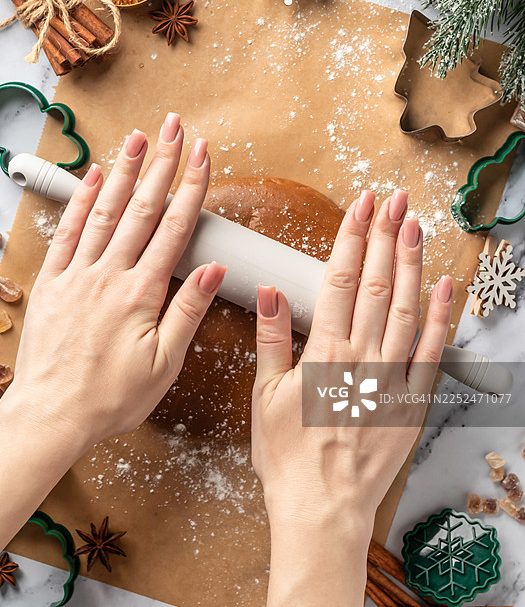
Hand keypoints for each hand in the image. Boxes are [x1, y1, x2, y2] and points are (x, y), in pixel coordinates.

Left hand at [0, 115, 223, 556]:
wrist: (51, 417)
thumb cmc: (110, 398)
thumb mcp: (164, 365)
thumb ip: (188, 312)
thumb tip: (214, 271)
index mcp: (141, 294)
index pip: (174, 228)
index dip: (190, 186)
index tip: (201, 153)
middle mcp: (109, 275)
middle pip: (142, 208)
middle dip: (160, 163)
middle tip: (172, 127)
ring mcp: (77, 275)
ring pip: (105, 211)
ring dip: (123, 171)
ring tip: (137, 137)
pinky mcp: (52, 283)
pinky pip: (68, 232)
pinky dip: (81, 201)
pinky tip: (92, 177)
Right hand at [252, 189, 452, 606]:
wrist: (321, 509)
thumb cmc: (288, 457)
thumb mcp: (264, 396)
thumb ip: (272, 339)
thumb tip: (271, 292)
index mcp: (323, 355)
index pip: (339, 280)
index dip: (352, 238)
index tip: (361, 206)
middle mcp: (362, 359)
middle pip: (375, 285)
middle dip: (384, 236)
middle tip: (393, 199)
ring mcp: (392, 379)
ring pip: (405, 309)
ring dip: (410, 264)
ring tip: (414, 225)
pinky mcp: (412, 401)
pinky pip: (431, 352)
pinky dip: (438, 317)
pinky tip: (443, 285)